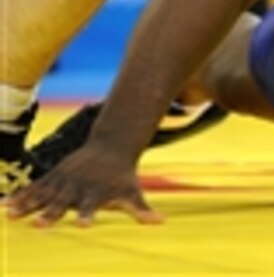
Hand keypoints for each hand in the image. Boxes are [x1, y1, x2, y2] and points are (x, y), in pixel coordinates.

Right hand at [6, 142, 161, 227]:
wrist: (111, 145)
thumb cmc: (122, 175)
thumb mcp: (132, 191)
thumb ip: (141, 209)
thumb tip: (159, 222)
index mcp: (95, 192)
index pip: (91, 206)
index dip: (87, 215)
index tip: (83, 225)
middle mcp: (77, 187)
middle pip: (63, 201)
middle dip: (52, 213)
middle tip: (41, 225)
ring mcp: (63, 180)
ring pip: (43, 193)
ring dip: (27, 204)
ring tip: (11, 216)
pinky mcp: (53, 176)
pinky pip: (33, 187)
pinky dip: (19, 196)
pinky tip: (3, 206)